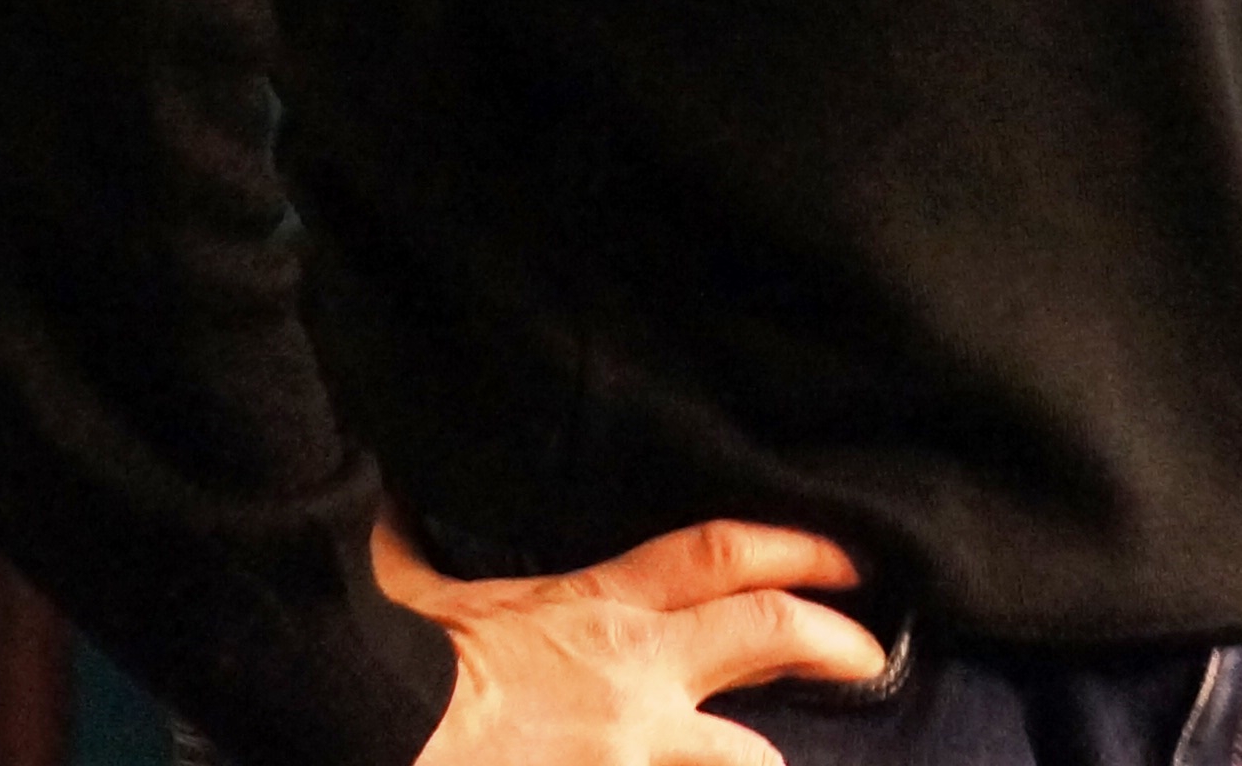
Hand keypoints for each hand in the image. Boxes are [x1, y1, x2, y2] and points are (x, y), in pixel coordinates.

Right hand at [376, 512, 893, 765]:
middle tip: (872, 651)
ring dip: (762, 761)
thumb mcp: (417, 590)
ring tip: (780, 762)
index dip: (793, 545)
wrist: (368, 735)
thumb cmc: (392, 666)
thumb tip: (392, 501)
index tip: (846, 553)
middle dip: (832, 641)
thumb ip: (424, 549)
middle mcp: (634, 675)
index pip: (717, 555)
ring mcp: (634, 752)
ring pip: (748, 758)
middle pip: (766, 637)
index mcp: (595, 608)